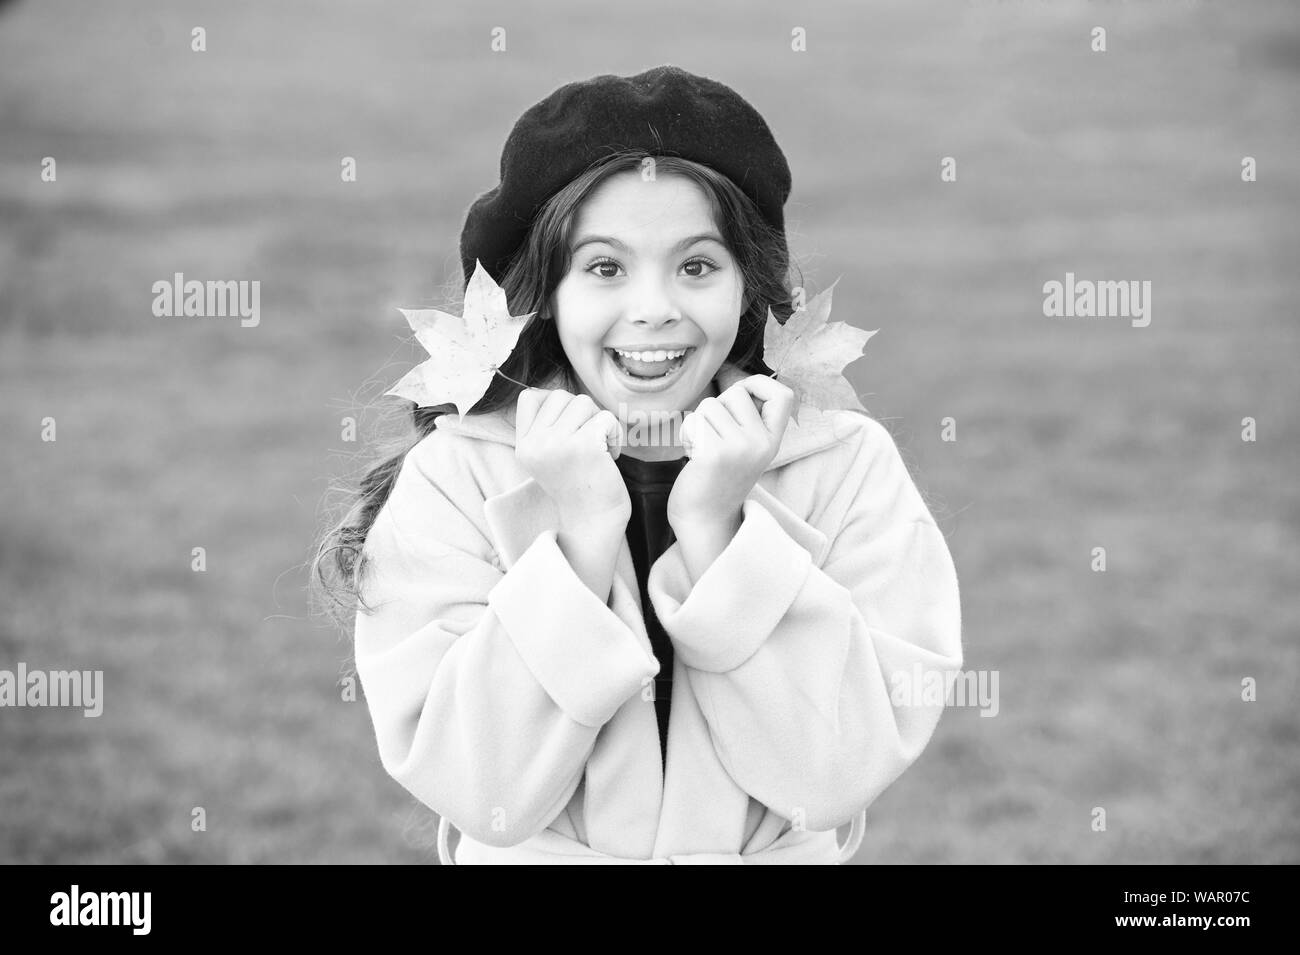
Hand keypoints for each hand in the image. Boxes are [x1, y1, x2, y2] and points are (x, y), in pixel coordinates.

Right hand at [515, 388, 629, 528]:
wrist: (594, 521)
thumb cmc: (578, 484)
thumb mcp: (547, 455)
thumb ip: (545, 425)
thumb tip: (553, 394)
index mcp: (523, 445)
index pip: (529, 397)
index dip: (553, 404)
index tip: (569, 428)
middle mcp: (535, 444)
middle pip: (561, 396)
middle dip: (581, 414)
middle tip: (589, 442)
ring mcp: (558, 444)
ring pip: (583, 402)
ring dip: (599, 421)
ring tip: (600, 448)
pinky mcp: (584, 446)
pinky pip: (605, 417)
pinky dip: (615, 433)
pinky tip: (610, 455)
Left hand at [668, 375, 794, 529]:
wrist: (704, 520)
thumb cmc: (718, 478)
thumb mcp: (747, 448)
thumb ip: (750, 420)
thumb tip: (743, 385)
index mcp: (773, 441)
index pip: (783, 394)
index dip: (759, 384)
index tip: (743, 394)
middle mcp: (761, 443)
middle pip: (736, 393)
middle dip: (718, 407)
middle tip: (714, 438)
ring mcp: (739, 448)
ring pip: (710, 405)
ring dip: (699, 423)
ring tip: (703, 449)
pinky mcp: (713, 454)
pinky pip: (693, 421)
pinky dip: (687, 435)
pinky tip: (693, 457)